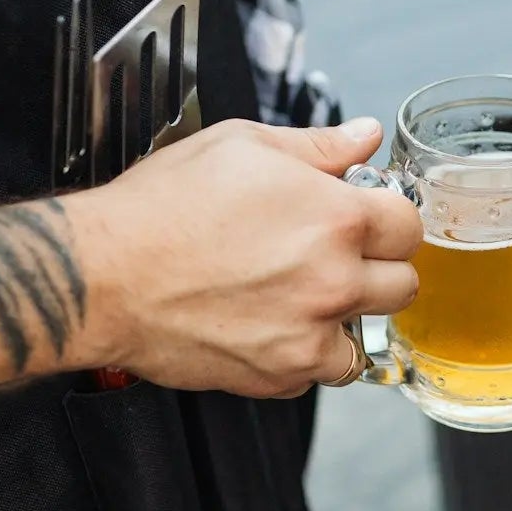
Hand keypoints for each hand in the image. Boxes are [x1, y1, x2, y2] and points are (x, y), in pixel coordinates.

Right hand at [68, 117, 423, 397]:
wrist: (102, 275)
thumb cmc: (162, 208)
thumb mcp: (243, 145)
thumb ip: (319, 146)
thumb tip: (365, 136)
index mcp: (336, 218)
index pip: (409, 226)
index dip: (388, 219)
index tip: (369, 221)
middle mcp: (333, 280)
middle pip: (403, 285)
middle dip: (378, 269)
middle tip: (339, 258)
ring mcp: (309, 333)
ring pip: (367, 336)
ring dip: (346, 318)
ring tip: (304, 296)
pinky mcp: (279, 374)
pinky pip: (321, 372)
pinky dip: (307, 355)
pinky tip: (275, 325)